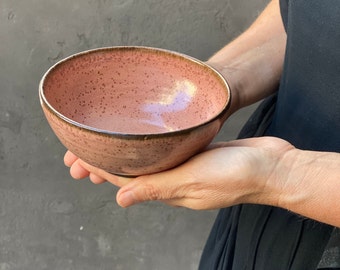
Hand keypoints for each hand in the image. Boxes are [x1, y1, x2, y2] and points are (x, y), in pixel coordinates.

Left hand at [64, 137, 293, 209]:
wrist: (272, 166)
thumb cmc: (237, 175)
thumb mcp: (194, 181)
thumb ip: (158, 188)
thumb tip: (120, 200)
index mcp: (170, 189)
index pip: (126, 180)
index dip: (101, 169)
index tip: (80, 157)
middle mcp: (175, 179)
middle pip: (134, 170)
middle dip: (109, 160)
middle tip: (85, 146)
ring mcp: (186, 166)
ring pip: (150, 159)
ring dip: (129, 150)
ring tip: (108, 139)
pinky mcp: (197, 153)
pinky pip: (169, 150)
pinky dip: (153, 144)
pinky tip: (145, 134)